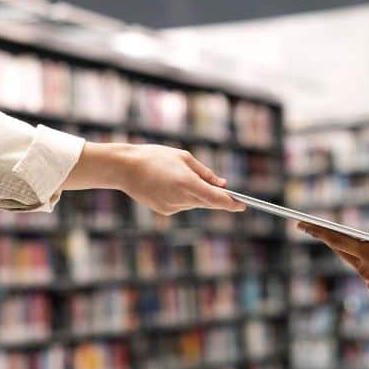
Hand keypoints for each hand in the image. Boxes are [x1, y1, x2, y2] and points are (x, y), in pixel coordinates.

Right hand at [118, 144, 246, 214]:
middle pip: (207, 202)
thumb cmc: (155, 157)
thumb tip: (223, 184)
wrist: (124, 168)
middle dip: (215, 195)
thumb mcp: (184, 157)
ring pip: (194, 203)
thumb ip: (205, 172)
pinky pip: (182, 205)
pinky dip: (182, 196)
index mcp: (187, 183)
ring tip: (179, 177)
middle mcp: (180, 198)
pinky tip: (169, 184)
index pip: (216, 199)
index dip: (232, 203)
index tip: (244, 205)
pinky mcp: (164, 211)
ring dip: (196, 194)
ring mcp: (171, 207)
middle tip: (222, 187)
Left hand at [297, 223, 368, 327]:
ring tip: (340, 236)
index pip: (339, 240)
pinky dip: (364, 259)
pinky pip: (367, 269)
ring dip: (346, 247)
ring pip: (354, 260)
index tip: (303, 224)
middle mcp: (366, 270)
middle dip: (324, 237)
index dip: (319, 231)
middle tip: (308, 226)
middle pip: (341, 250)